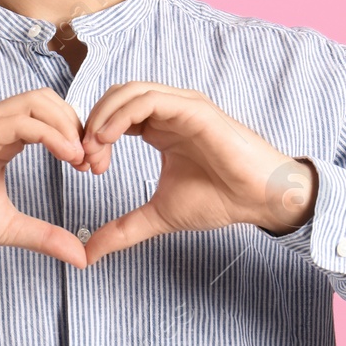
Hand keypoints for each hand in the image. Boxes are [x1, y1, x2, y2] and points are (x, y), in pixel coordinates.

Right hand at [0, 87, 90, 267]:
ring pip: (40, 102)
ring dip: (69, 126)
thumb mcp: (8, 227)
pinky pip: (22, 121)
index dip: (77, 137)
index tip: (93, 168)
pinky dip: (52, 134)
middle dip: (79, 126)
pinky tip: (69, 156)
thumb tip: (81, 257)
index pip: (50, 117)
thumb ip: (44, 236)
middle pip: (51, 101)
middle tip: (95, 162)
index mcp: (4, 136)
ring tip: (83, 159)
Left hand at [77, 82, 317, 264]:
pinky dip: (122, 114)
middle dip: (92, 125)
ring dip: (103, 117)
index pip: (113, 115)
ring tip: (93, 149)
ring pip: (128, 92)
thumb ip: (123, 230)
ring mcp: (181, 106)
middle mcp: (168, 111)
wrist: (259, 200)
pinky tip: (108, 139)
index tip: (86, 169)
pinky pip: (149, 99)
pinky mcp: (193, 108)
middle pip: (115, 97)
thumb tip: (87, 254)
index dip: (92, 137)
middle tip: (86, 160)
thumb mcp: (159, 215)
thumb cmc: (219, 199)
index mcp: (159, 128)